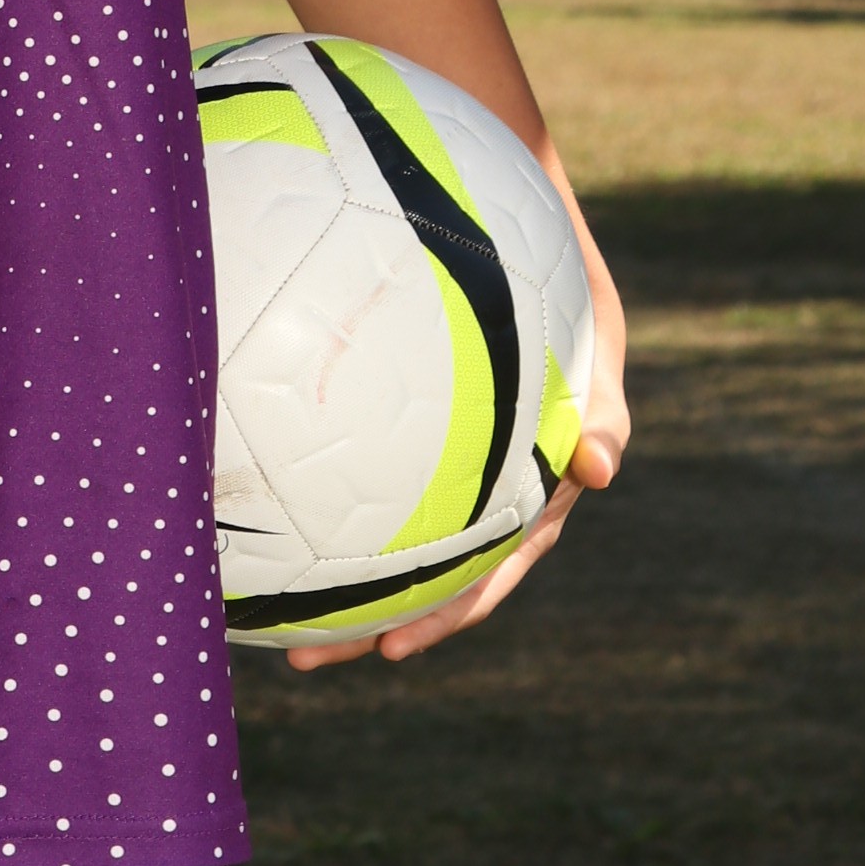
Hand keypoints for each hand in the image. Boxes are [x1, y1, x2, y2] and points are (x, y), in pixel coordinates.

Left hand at [284, 206, 629, 672]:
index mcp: (531, 480)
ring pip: (394, 531)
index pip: (487, 568)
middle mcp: (487, 480)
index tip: (393, 650)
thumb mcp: (596, 332)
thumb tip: (600, 471)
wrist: (507, 205)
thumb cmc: (555, 269)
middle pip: (429, 571)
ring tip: (272, 612)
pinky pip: (360, 465)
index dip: (447, 613)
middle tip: (309, 660)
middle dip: (372, 620)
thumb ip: (604, 403)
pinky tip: (260, 504)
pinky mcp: (405, 422)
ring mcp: (450, 453)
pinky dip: (320, 494)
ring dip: (340, 576)